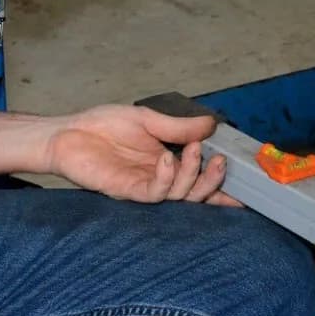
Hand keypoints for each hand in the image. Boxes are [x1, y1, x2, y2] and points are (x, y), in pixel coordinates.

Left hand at [44, 104, 238, 204]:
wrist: (67, 133)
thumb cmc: (102, 126)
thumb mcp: (147, 119)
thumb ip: (179, 126)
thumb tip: (211, 124)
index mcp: (168, 163)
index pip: (200, 180)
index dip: (222, 187)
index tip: (247, 188)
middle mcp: (160, 179)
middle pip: (196, 193)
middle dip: (213, 181)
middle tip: (220, 161)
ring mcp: (144, 186)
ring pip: (180, 196)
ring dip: (193, 176)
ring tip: (196, 152)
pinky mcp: (127, 191)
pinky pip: (154, 193)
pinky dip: (165, 178)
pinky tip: (166, 159)